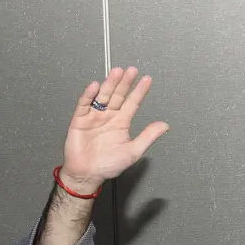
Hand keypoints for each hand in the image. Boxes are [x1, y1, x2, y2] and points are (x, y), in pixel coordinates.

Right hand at [58, 67, 168, 194]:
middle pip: (118, 95)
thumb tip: (164, 126)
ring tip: (117, 72)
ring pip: (103, 96)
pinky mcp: (79, 120)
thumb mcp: (133, 150)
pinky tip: (96, 86)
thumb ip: (148, 136)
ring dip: (110, 84)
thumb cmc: (108, 165)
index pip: (132, 103)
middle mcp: (108, 117)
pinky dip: (89, 95)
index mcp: (121, 123)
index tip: (147, 80)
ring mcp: (94, 116)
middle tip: (132, 70)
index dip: (139, 92)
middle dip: (125, 83)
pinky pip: (84, 104)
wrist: (87, 174)